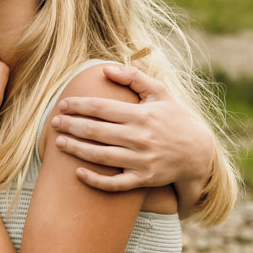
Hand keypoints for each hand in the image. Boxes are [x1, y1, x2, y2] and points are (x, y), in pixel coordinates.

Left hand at [49, 62, 214, 193]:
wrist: (198, 152)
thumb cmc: (174, 118)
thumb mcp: (160, 92)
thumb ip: (133, 77)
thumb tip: (105, 68)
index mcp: (141, 115)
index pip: (102, 108)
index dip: (79, 106)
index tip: (63, 104)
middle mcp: (140, 138)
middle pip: (97, 132)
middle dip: (72, 126)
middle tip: (54, 123)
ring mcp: (141, 160)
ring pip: (101, 156)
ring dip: (77, 150)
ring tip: (59, 143)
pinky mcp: (143, 179)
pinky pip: (115, 183)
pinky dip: (95, 180)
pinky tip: (78, 173)